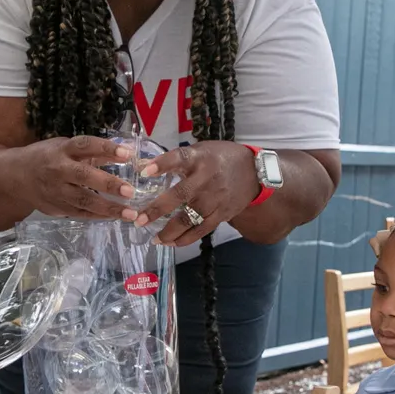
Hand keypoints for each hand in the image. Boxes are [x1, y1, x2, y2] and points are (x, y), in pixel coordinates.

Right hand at [19, 136, 136, 219]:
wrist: (17, 176)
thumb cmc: (48, 158)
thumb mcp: (66, 147)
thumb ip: (93, 152)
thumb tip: (127, 153)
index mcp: (63, 149)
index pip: (86, 146)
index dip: (106, 148)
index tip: (128, 153)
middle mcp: (59, 169)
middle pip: (84, 176)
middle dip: (108, 184)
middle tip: (130, 191)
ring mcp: (57, 191)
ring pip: (84, 200)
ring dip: (108, 208)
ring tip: (130, 214)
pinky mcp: (57, 207)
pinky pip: (81, 213)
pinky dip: (99, 216)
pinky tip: (115, 217)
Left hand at [125, 141, 259, 246]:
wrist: (254, 172)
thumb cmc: (220, 158)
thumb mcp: (201, 150)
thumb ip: (179, 159)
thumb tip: (145, 168)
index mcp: (199, 158)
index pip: (179, 158)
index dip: (162, 164)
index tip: (144, 172)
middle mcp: (206, 179)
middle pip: (180, 195)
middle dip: (158, 209)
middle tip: (140, 220)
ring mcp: (214, 199)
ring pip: (190, 218)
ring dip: (170, 231)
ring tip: (155, 239)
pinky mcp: (221, 214)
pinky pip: (201, 230)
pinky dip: (186, 239)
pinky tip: (172, 243)